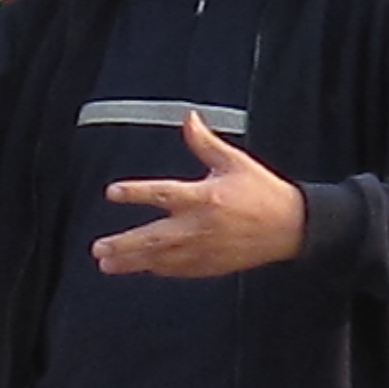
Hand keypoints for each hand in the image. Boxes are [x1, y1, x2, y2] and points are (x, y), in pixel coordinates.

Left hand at [95, 114, 305, 278]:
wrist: (290, 227)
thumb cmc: (262, 191)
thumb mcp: (234, 161)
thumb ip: (204, 142)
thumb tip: (188, 118)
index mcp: (204, 197)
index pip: (162, 194)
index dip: (135, 192)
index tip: (111, 192)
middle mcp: (199, 226)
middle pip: (153, 237)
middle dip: (124, 243)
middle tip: (98, 248)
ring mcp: (204, 249)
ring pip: (160, 259)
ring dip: (132, 262)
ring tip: (107, 264)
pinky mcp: (211, 265)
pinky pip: (178, 270)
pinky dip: (157, 268)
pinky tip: (141, 268)